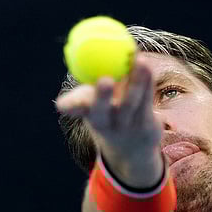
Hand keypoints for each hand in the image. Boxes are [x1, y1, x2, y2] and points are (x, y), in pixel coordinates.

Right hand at [56, 56, 164, 187]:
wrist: (131, 149)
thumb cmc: (107, 116)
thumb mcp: (91, 107)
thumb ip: (82, 95)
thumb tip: (71, 82)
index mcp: (88, 114)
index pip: (76, 109)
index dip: (71, 105)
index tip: (63, 104)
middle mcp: (105, 124)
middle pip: (101, 111)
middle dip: (102, 97)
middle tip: (105, 80)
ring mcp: (126, 127)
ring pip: (130, 104)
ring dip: (136, 83)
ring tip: (140, 61)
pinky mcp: (147, 127)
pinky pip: (147, 101)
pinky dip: (147, 82)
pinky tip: (147, 67)